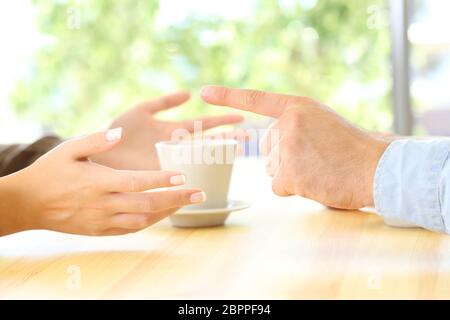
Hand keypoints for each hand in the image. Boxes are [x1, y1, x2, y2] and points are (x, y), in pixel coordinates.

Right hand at [0, 128, 204, 235]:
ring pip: (143, 221)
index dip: (161, 180)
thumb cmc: (50, 172)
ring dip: (167, 212)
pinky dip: (149, 222)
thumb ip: (96, 140)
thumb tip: (120, 132)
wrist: (28, 203)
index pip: (137, 182)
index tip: (183, 176)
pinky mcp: (100, 231)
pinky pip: (130, 230)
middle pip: (147, 205)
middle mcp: (103, 204)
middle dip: (176, 200)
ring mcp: (102, 221)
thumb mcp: (69, 149)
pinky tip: (162, 214)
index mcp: (98, 182)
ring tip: (186, 203)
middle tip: (200, 194)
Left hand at [91, 92, 243, 169]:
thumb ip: (163, 102)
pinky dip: (196, 171)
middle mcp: (174, 147)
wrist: (96, 152)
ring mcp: (169, 161)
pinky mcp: (159, 173)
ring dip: (217, 154)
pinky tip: (210, 170)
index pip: (202, 125)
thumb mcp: (140, 111)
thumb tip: (189, 94)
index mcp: (171, 131)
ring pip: (199, 157)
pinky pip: (182, 172)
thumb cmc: (116, 132)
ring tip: (238, 151)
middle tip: (249, 137)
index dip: (221, 120)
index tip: (241, 117)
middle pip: (207, 142)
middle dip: (227, 139)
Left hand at [201, 86, 388, 208]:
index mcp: (297, 107)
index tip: (205, 92)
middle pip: (267, 149)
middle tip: (317, 158)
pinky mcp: (288, 174)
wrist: (377, 168)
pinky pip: (278, 186)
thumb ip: (294, 126)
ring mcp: (286, 148)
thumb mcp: (321, 122)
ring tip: (320, 169)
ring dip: (293, 173)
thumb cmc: (351, 148)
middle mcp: (287, 124)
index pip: (256, 99)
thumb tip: (267, 148)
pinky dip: (295, 188)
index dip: (229, 95)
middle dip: (286, 158)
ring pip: (273, 168)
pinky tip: (316, 182)